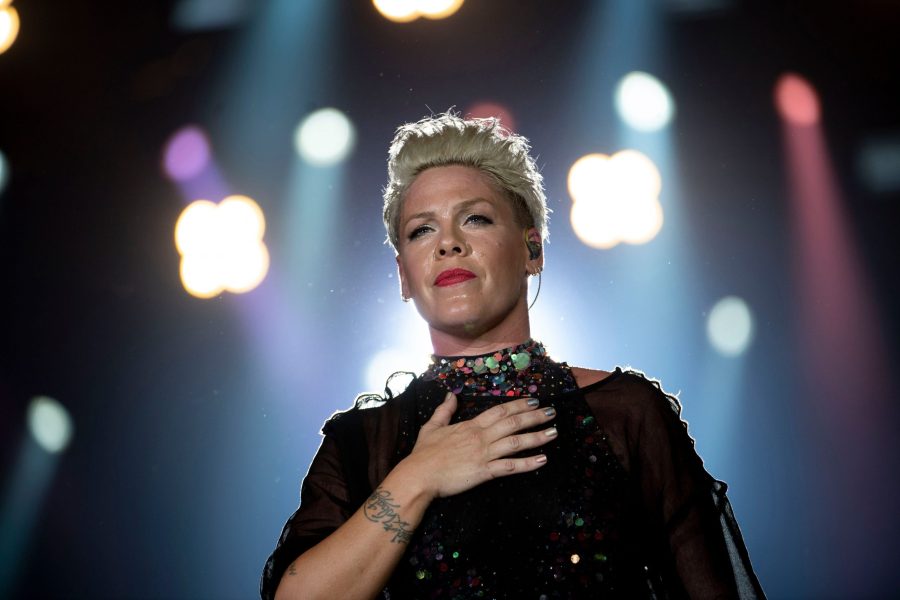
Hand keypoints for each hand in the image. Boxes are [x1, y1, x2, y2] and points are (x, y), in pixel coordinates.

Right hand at [402, 392, 557, 499]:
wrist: (419, 475)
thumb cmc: (424, 453)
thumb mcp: (432, 426)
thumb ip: (444, 410)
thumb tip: (450, 395)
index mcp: (471, 425)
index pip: (500, 411)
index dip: (518, 405)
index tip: (534, 401)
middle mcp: (481, 436)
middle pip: (513, 423)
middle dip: (534, 416)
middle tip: (552, 412)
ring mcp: (484, 454)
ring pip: (516, 442)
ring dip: (537, 437)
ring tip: (553, 432)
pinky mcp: (484, 472)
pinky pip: (510, 467)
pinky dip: (528, 464)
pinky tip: (542, 460)